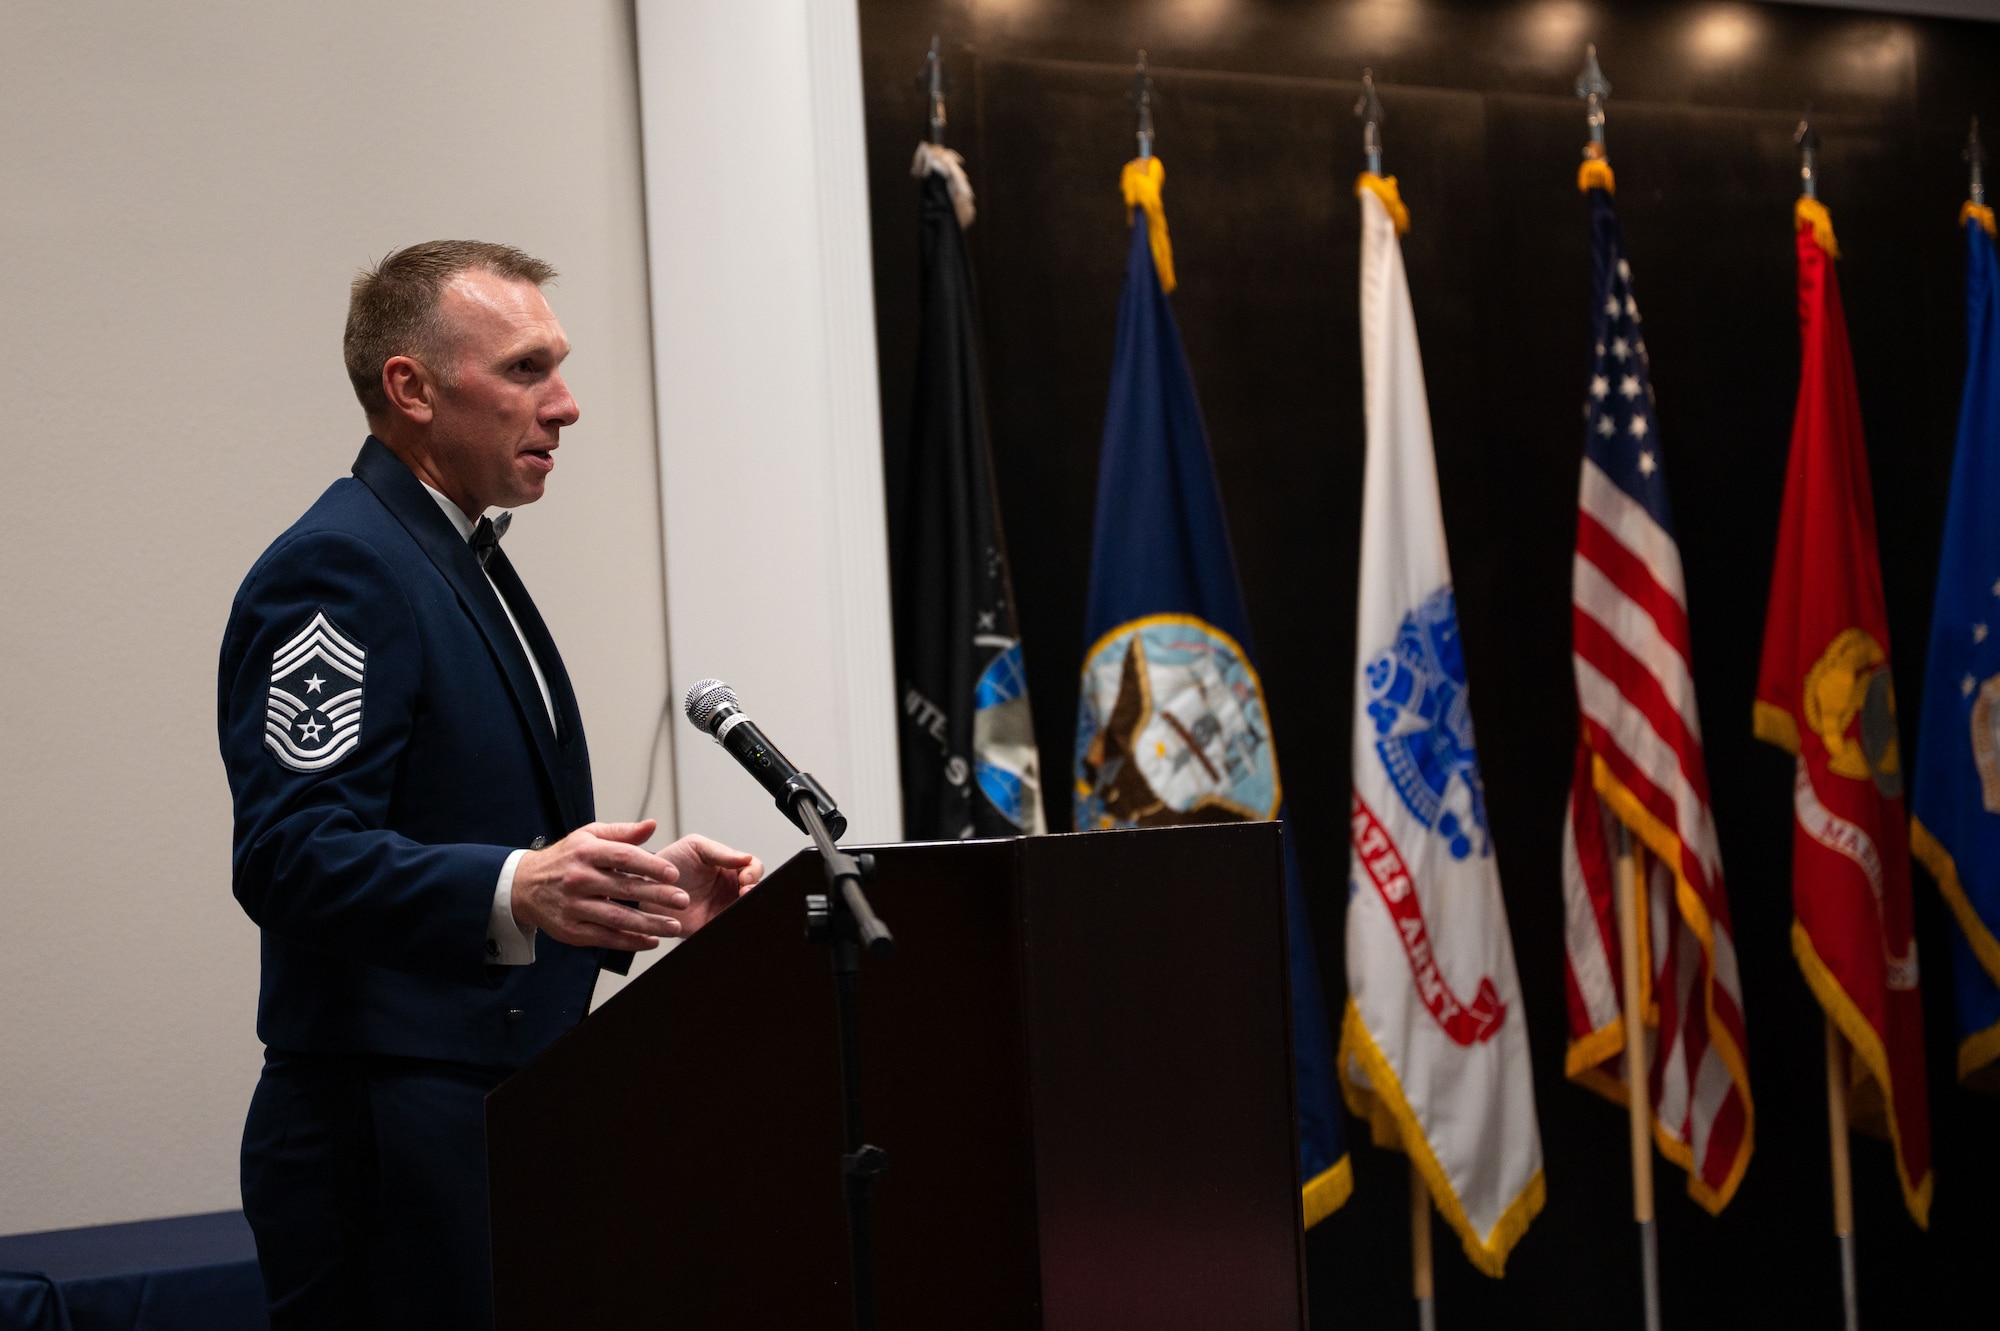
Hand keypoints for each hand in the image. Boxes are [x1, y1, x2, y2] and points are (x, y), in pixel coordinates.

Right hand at [510, 820, 687, 951]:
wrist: (523, 886)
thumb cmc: (564, 859)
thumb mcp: (588, 836)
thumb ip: (622, 832)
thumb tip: (652, 825)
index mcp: (585, 852)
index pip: (624, 857)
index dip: (651, 865)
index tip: (674, 874)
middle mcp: (578, 879)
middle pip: (624, 889)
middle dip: (657, 896)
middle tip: (683, 900)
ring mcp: (573, 907)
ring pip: (617, 918)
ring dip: (649, 924)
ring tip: (674, 926)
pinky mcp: (570, 931)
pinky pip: (605, 938)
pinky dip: (630, 942)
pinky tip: (651, 941)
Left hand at [655, 834, 763, 936]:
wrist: (643, 891)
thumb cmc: (668, 864)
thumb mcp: (695, 847)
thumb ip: (720, 851)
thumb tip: (747, 858)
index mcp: (728, 868)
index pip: (753, 868)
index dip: (753, 873)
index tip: (745, 877)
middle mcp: (729, 889)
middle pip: (755, 890)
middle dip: (754, 891)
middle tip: (744, 892)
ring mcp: (722, 909)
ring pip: (745, 910)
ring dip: (747, 907)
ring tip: (738, 905)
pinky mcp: (712, 928)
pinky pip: (728, 928)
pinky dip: (733, 924)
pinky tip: (728, 918)